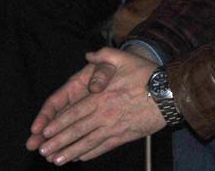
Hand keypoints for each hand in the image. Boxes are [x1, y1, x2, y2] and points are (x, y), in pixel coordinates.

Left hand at [26, 48, 164, 165]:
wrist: (170, 93)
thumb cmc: (148, 75)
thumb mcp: (126, 59)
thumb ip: (105, 55)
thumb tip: (89, 55)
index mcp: (102, 97)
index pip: (74, 112)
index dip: (58, 123)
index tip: (45, 132)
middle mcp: (105, 114)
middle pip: (76, 130)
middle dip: (58, 141)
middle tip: (43, 151)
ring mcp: (114, 127)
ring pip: (87, 142)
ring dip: (70, 152)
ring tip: (57, 160)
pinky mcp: (125, 136)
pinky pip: (103, 147)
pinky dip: (90, 154)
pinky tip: (81, 158)